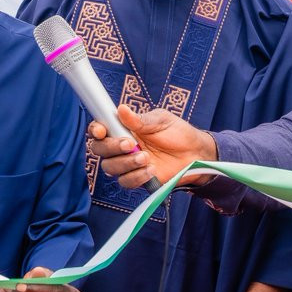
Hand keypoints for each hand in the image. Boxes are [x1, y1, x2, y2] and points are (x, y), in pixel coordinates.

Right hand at [87, 105, 217, 189]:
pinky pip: (126, 182)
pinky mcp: (137, 179)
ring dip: (126, 163)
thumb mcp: (160, 121)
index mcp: (123, 129)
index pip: (100, 129)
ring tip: (146, 158)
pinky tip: (151, 170)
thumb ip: (140, 120)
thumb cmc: (177, 133)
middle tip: (130, 144)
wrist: (195, 154)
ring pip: (110, 168)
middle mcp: (120, 147)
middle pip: (100, 150)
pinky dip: (136, 176)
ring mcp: (127, 164)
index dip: (95, 130)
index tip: (101, 131)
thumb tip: (121, 109)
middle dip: (112, 147)